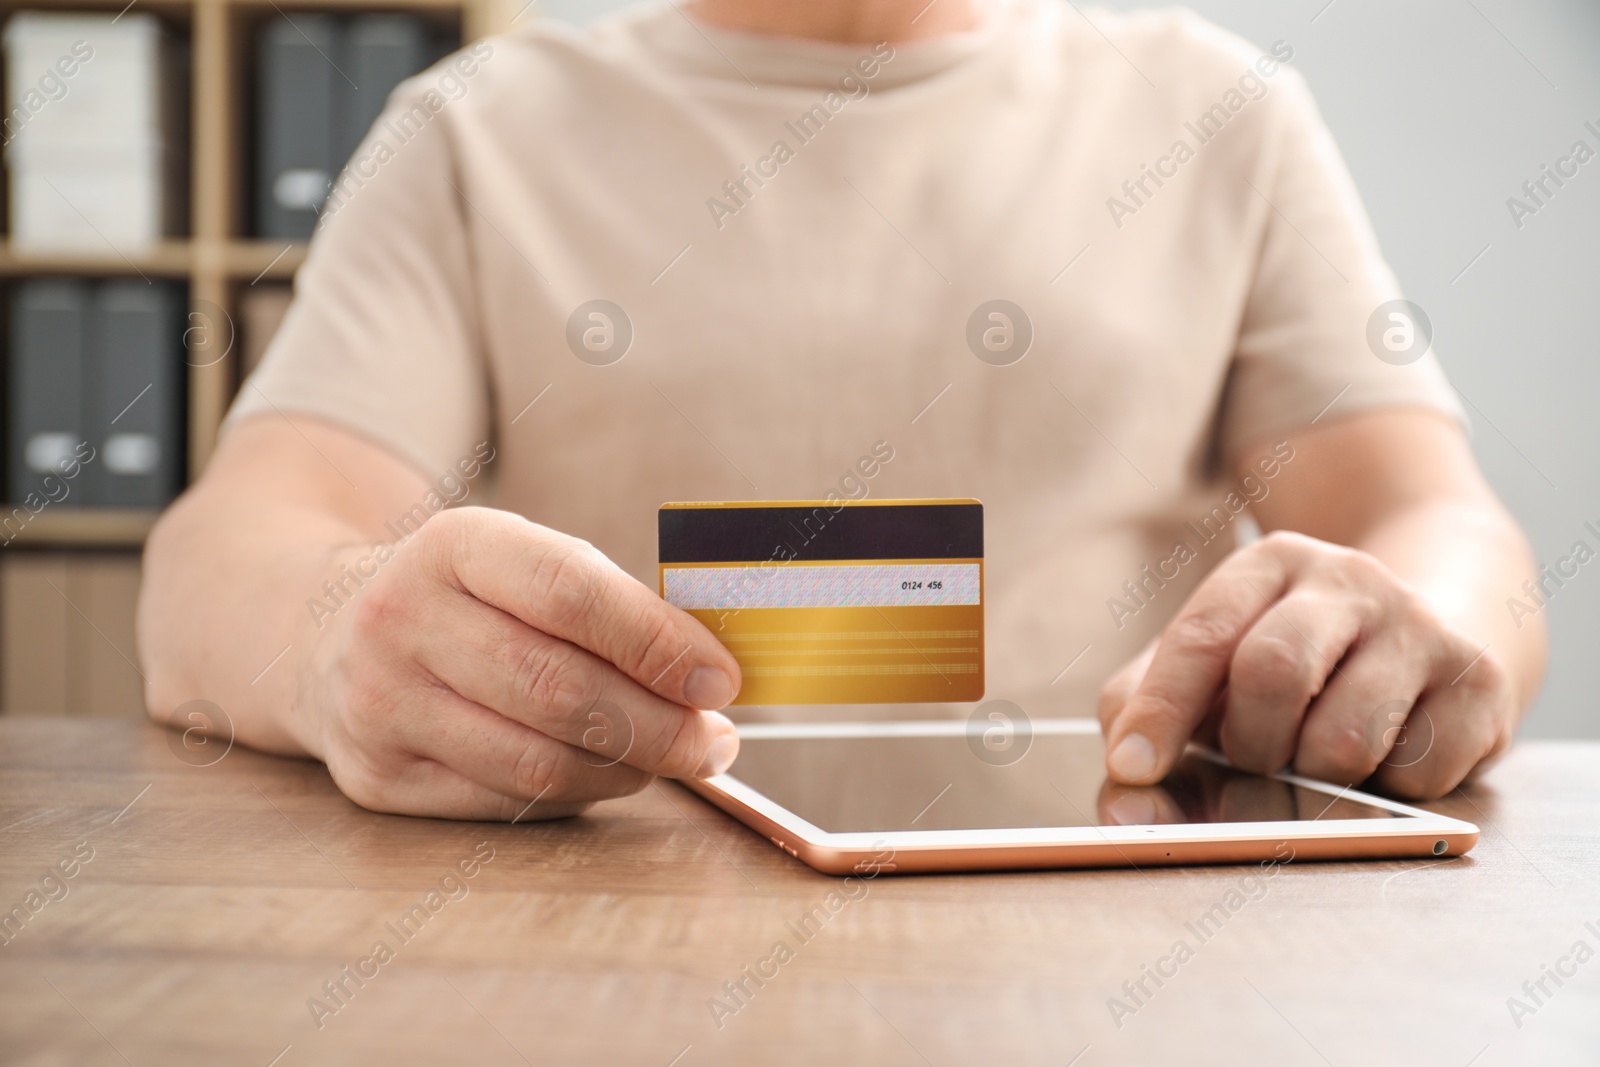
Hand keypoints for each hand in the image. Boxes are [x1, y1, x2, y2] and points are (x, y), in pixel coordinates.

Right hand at [293, 507, 742, 818]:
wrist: (323, 634)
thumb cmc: (464, 599)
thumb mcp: (518, 560)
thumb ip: (606, 603)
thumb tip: (711, 675)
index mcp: (453, 546)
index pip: (569, 594)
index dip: (656, 642)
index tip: (720, 678)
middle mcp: (402, 621)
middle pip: (558, 690)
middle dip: (660, 726)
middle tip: (716, 740)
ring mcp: (381, 705)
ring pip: (536, 761)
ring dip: (628, 768)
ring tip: (674, 758)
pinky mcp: (378, 777)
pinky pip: (507, 803)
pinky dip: (579, 794)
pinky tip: (610, 773)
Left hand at [1097, 531, 1514, 799]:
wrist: (1441, 622)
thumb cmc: (1296, 660)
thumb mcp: (1213, 662)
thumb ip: (1149, 712)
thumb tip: (1123, 792)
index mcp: (1267, 563)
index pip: (1203, 636)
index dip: (1162, 709)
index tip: (1133, 767)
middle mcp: (1346, 578)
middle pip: (1273, 672)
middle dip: (1248, 742)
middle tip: (1252, 759)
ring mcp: (1419, 625)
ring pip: (1344, 739)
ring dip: (1313, 776)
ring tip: (1316, 754)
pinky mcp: (1478, 682)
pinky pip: (1413, 775)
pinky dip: (1383, 788)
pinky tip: (1385, 752)